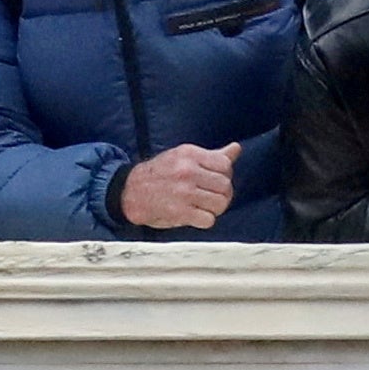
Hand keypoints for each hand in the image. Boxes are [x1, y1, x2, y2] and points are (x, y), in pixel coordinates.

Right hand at [116, 140, 236, 229]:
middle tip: (210, 197)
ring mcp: (184, 192)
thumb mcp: (184, 157)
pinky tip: (195, 215)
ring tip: (204, 206)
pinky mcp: (180, 212)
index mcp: (190, 154)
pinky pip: (209, 220)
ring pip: (220, 203)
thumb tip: (236, 149)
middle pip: (225, 186)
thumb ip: (212, 156)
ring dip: (215, 208)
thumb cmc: (161, 173)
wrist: (132, 191)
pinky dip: (205, 220)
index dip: (225, 175)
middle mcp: (187, 171)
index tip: (214, 181)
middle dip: (222, 194)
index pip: (225, 165)